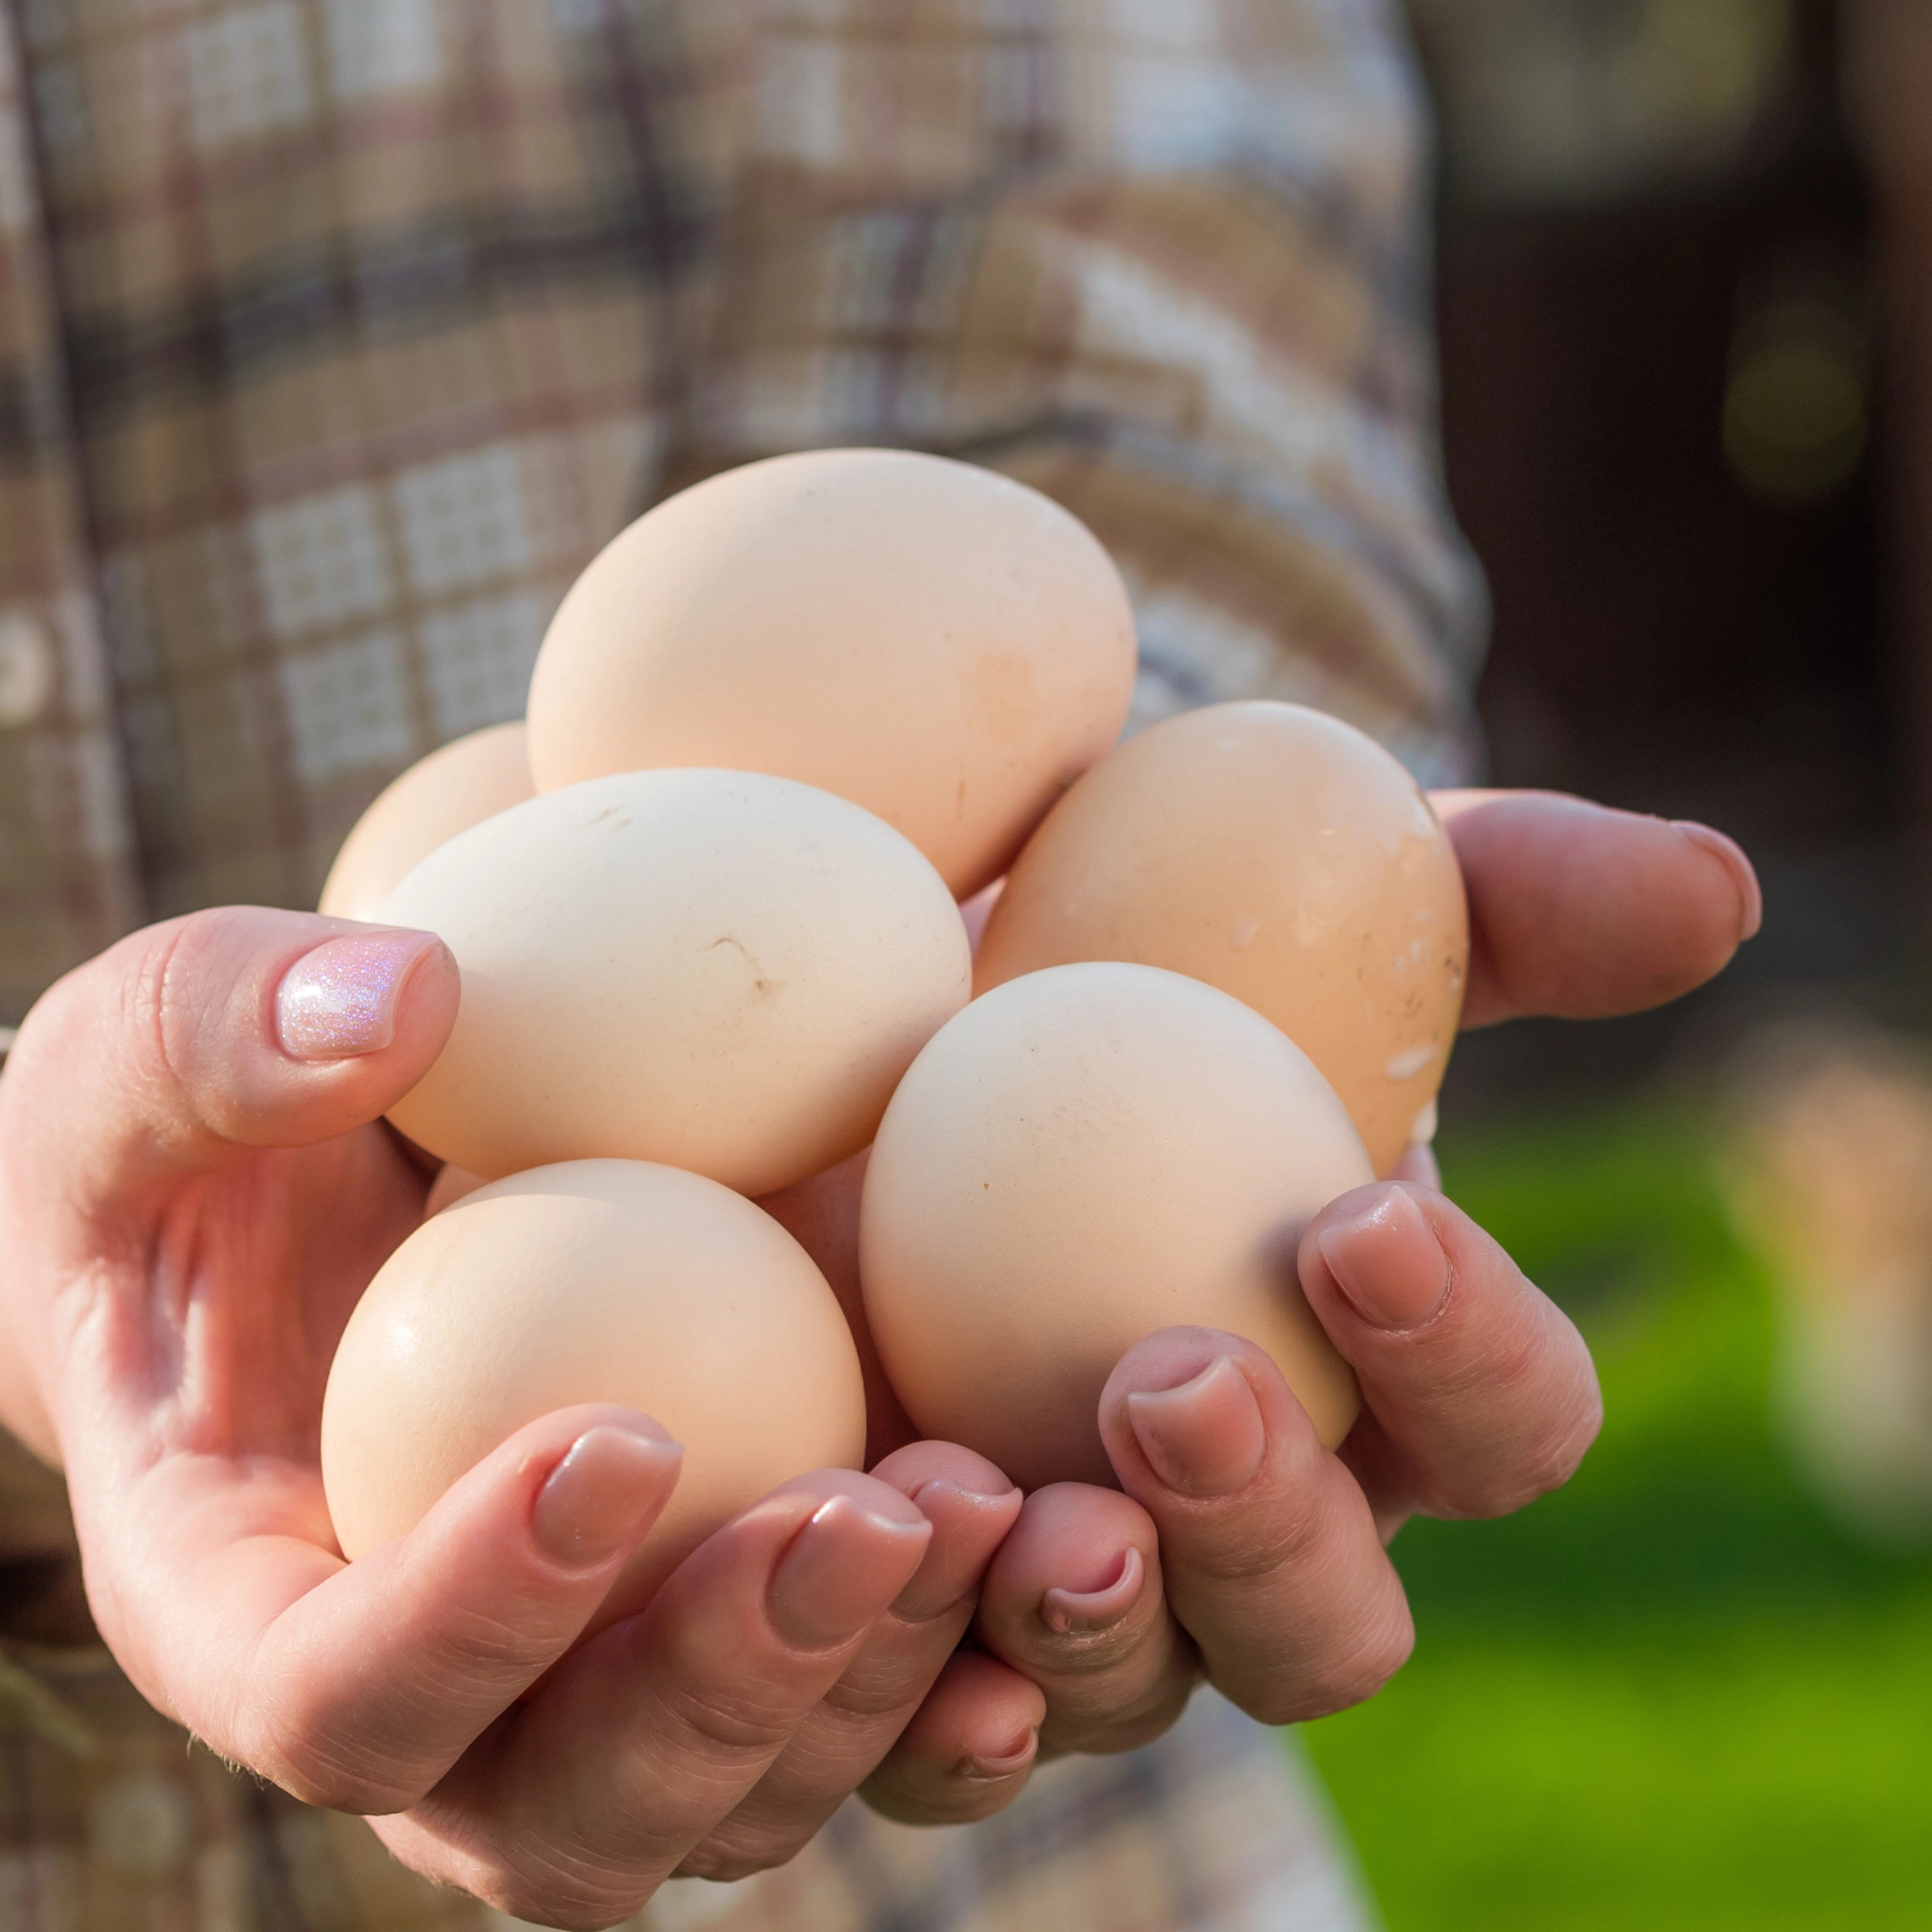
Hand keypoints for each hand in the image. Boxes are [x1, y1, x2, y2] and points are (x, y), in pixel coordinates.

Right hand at [0, 908, 1024, 1925]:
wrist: (347, 1191)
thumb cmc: (211, 1137)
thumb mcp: (153, 1058)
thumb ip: (219, 1034)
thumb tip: (399, 1004)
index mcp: (253, 1612)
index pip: (340, 1701)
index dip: (468, 1616)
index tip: (616, 1439)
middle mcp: (448, 1704)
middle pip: (578, 1811)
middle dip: (728, 1688)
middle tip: (863, 1518)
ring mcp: (613, 1677)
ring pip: (758, 1786)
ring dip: (889, 1679)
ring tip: (1003, 1508)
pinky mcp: (751, 1612)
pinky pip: (874, 1701)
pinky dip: (984, 1648)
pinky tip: (1084, 1533)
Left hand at [860, 791, 1760, 1789]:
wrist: (901, 986)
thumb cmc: (1151, 939)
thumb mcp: (1323, 886)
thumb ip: (1515, 897)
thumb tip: (1710, 894)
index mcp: (1391, 1372)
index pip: (1503, 1422)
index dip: (1466, 1352)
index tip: (1353, 1225)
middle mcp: (1259, 1510)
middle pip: (1327, 1627)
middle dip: (1272, 1534)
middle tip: (1171, 1383)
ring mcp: (1087, 1575)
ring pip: (1139, 1690)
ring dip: (1089, 1621)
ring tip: (998, 1492)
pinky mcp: (915, 1594)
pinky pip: (930, 1717)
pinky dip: (911, 1675)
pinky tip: (865, 1555)